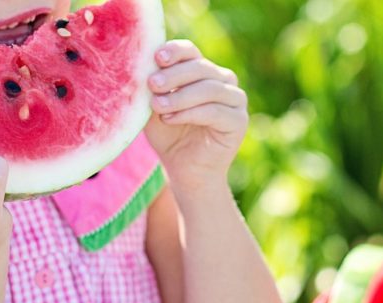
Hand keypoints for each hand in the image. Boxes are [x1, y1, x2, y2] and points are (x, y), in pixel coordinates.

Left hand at [145, 40, 248, 192]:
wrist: (184, 170)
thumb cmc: (169, 136)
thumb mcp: (155, 108)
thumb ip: (153, 88)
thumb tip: (144, 66)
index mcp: (203, 71)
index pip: (190, 52)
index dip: (175, 52)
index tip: (156, 57)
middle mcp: (223, 81)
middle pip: (200, 67)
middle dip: (174, 75)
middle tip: (152, 84)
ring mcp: (235, 100)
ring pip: (209, 88)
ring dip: (180, 96)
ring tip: (157, 106)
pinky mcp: (239, 121)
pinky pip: (215, 111)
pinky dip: (190, 113)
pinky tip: (170, 119)